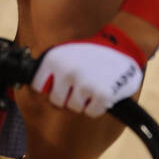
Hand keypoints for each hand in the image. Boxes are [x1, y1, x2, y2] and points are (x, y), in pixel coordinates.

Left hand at [32, 25, 146, 117]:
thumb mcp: (64, 53)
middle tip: (79, 85)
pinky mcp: (102, 95)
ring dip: (83, 101)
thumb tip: (35, 89)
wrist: (123, 45)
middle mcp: (67, 72)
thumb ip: (49, 71)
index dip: (49, 87)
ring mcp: (84, 84)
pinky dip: (96, 106)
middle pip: (56, 101)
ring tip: (91, 85)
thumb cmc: (91, 52)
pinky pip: (91, 112)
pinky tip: (101, 90)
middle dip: (66, 97)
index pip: (38, 87)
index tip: (59, 84)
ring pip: (74, 108)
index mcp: (53, 60)